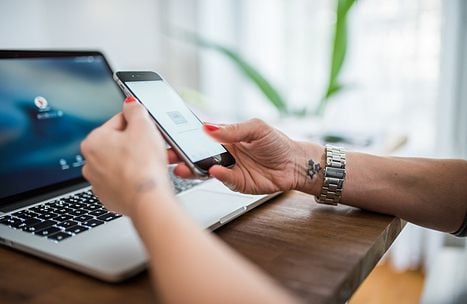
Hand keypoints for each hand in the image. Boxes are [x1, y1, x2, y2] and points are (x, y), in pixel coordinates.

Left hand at [81, 96, 171, 217]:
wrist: (148, 200)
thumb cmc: (143, 166)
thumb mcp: (144, 126)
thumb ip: (136, 110)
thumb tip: (130, 104)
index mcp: (93, 142)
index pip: (118, 122)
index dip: (138, 124)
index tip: (148, 130)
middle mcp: (90, 163)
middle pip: (120, 144)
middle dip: (139, 144)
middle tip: (156, 147)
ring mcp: (99, 182)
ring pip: (123, 164)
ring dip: (139, 161)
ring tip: (155, 163)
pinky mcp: (111, 198)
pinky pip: (126, 182)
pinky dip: (136, 179)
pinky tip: (147, 178)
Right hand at [171, 118, 323, 193]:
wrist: (296, 164)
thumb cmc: (278, 143)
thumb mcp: (256, 128)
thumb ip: (233, 129)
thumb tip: (209, 127)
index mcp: (226, 137)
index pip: (200, 136)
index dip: (186, 137)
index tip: (171, 136)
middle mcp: (224, 154)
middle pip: (197, 155)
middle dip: (181, 156)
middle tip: (167, 156)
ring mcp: (229, 169)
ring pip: (206, 170)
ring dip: (192, 169)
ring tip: (181, 167)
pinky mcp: (238, 183)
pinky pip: (224, 179)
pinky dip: (218, 176)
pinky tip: (213, 171)